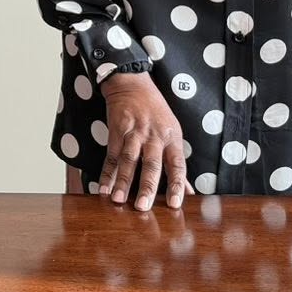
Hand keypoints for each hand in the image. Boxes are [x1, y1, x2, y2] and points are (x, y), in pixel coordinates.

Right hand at [96, 72, 186, 210]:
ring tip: (118, 200)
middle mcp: (154, 136)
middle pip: (151, 164)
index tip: (175, 204)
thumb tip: (187, 190)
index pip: (177, 165)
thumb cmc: (156, 112)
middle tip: (143, 207)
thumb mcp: (173, 132)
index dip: (177, 185)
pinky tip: (103, 187)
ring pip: (129, 160)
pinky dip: (106, 172)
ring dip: (123, 181)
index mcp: (172, 138)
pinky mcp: (117, 131)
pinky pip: (111, 155)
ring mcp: (134, 133)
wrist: (133, 84)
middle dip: (147, 187)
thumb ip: (177, 163)